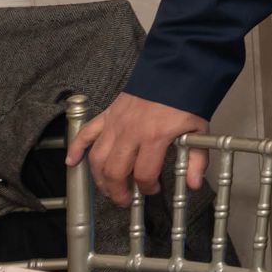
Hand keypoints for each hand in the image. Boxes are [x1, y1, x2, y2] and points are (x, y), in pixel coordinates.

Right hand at [66, 92, 208, 206]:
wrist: (175, 71)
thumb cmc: (187, 101)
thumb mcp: (199, 130)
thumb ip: (197, 159)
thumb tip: (194, 184)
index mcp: (155, 137)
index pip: (144, 173)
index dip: (147, 187)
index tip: (152, 190)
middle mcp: (131, 133)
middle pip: (115, 171)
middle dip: (118, 190)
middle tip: (125, 199)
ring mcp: (115, 124)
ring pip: (98, 158)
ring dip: (99, 178)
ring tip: (107, 189)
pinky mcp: (108, 114)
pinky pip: (86, 133)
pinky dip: (76, 148)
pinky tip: (72, 163)